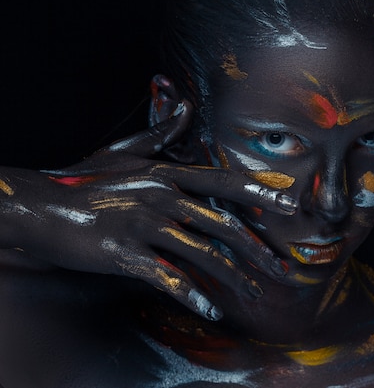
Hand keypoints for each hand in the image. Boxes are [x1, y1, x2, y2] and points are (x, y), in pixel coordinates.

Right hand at [0, 101, 296, 319]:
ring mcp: (143, 224)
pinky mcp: (124, 253)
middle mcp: (162, 196)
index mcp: (167, 173)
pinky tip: (210, 311)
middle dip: (257, 250)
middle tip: (280, 270)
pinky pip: (167, 277)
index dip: (260, 192)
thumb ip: (161, 133)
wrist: (39, 207)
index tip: (290, 205)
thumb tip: (185, 106)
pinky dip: (192, 296)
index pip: (225, 182)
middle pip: (223, 224)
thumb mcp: (124, 152)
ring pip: (203, 253)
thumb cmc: (84, 182)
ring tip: (254, 294)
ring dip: (233, 277)